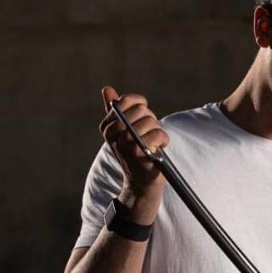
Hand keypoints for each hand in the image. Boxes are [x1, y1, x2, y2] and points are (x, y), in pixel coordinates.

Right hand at [99, 86, 167, 207]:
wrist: (140, 183)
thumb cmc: (134, 154)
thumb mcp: (122, 131)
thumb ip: (114, 111)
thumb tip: (107, 89)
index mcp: (107, 126)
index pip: (125, 101)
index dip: (141, 106)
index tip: (143, 118)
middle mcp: (112, 132)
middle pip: (141, 110)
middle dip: (151, 120)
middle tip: (148, 135)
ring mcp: (124, 142)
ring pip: (151, 121)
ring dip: (158, 132)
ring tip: (152, 144)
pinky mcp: (138, 152)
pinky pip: (158, 134)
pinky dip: (163, 140)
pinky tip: (158, 149)